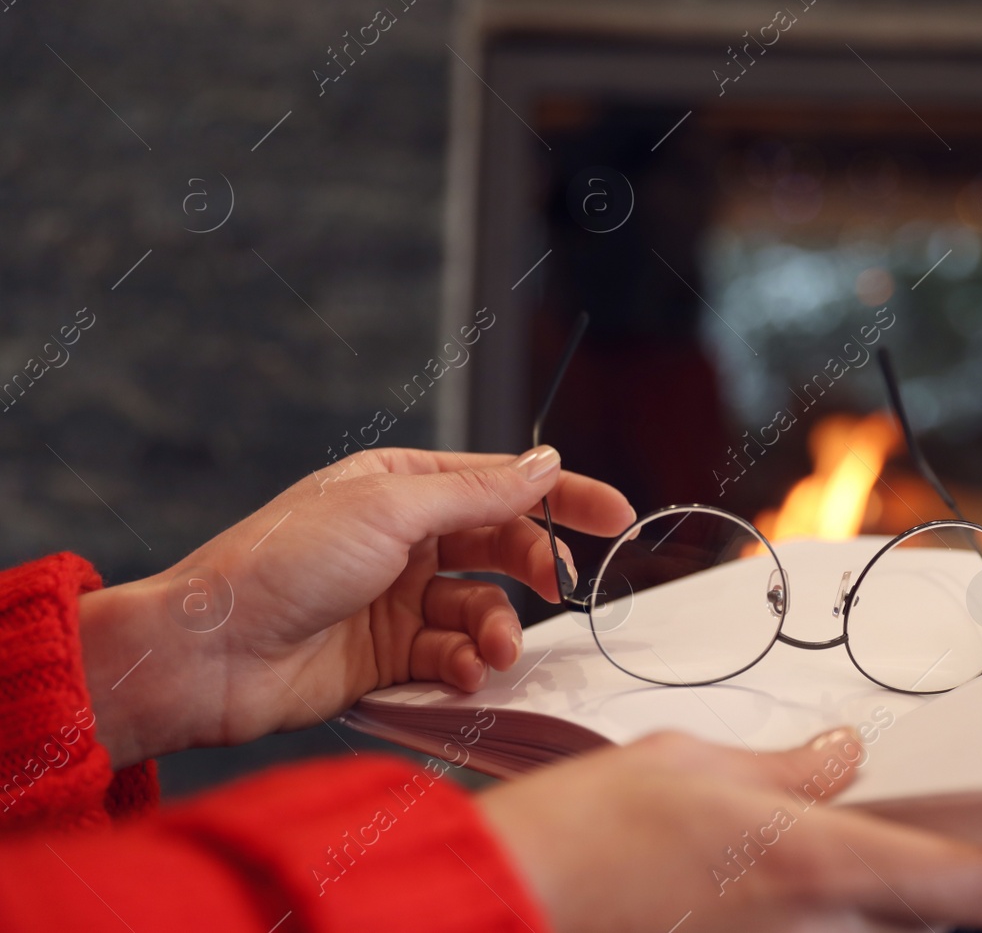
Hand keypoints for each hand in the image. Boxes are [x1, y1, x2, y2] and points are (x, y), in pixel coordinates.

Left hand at [79, 447, 633, 767]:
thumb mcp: (390, 511)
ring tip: (492, 651)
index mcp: (401, 487)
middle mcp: (403, 539)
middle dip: (533, 568)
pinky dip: (465, 665)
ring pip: (481, 608)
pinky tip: (461, 674)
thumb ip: (478, 493)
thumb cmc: (282, 565)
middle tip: (561, 590)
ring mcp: (397, 599)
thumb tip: (545, 464)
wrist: (210, 656)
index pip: (501, 484)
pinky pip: (452, 656)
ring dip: (497, 629)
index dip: (563, 496)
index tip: (615, 515)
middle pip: (499, 546)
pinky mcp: (388, 657)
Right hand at [475, 728, 981, 932]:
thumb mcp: (694, 765)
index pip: (971, 888)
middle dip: (949, 865)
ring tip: (842, 835)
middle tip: (932, 813)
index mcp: (812, 863)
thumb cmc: (584, 835)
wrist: (506, 902)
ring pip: (881, 930)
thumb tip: (839, 761)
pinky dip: (834, 910)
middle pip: (936, 915)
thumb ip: (787, 769)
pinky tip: (786, 873)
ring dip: (887, 887)